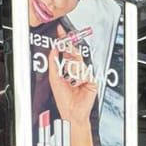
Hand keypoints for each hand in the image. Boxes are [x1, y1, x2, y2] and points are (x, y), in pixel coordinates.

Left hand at [48, 26, 96, 145]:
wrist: (72, 113)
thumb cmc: (64, 100)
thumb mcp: (54, 79)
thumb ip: (54, 63)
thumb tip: (53, 50)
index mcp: (68, 69)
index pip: (67, 52)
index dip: (64, 41)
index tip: (61, 32)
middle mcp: (77, 70)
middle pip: (74, 53)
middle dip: (69, 47)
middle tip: (65, 40)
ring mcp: (85, 74)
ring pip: (79, 62)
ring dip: (72, 69)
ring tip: (70, 78)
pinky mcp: (92, 80)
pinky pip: (85, 71)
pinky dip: (79, 76)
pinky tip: (77, 82)